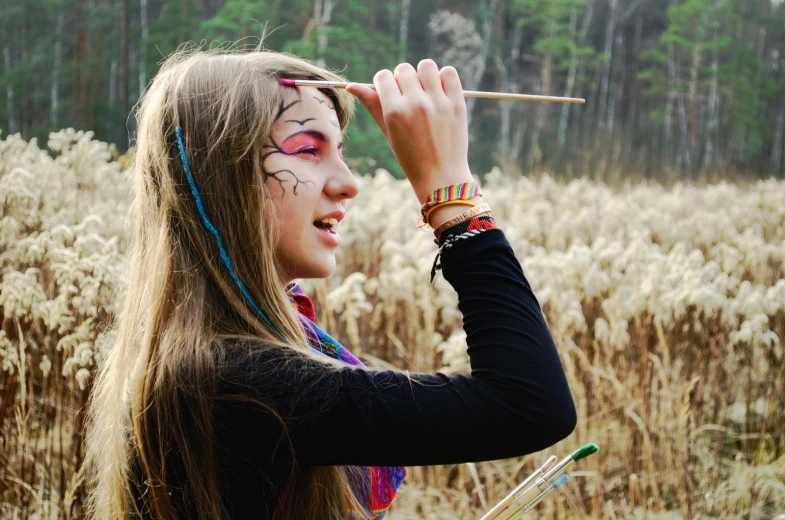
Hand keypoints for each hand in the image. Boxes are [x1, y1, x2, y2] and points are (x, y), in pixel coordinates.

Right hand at [346, 60, 473, 202]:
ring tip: (426, 93)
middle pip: (403, 69)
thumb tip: (352, 86)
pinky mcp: (457, 103)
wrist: (441, 177)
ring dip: (423, 75)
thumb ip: (372, 105)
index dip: (384, 84)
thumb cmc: (410, 156)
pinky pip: (449, 72)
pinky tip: (440, 93)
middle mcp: (415, 104)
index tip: (390, 94)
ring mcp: (438, 102)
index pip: (383, 77)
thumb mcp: (388, 132)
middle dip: (403, 80)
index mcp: (394, 112)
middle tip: (409, 98)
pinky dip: (444, 78)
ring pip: (426, 66)